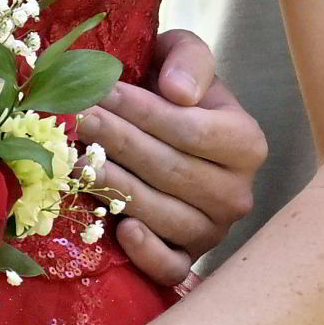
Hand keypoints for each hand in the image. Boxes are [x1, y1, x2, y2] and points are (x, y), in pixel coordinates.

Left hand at [92, 26, 266, 287]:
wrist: (160, 131)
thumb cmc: (170, 91)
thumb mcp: (183, 57)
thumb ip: (188, 60)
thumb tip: (179, 92)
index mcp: (247, 144)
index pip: (192, 131)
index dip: (144, 112)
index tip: (102, 92)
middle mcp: (237, 194)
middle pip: (172, 170)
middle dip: (118, 141)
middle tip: (77, 118)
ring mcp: (213, 231)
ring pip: (164, 214)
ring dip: (115, 186)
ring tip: (76, 158)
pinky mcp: (187, 260)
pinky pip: (171, 268)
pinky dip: (146, 253)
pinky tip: (120, 228)